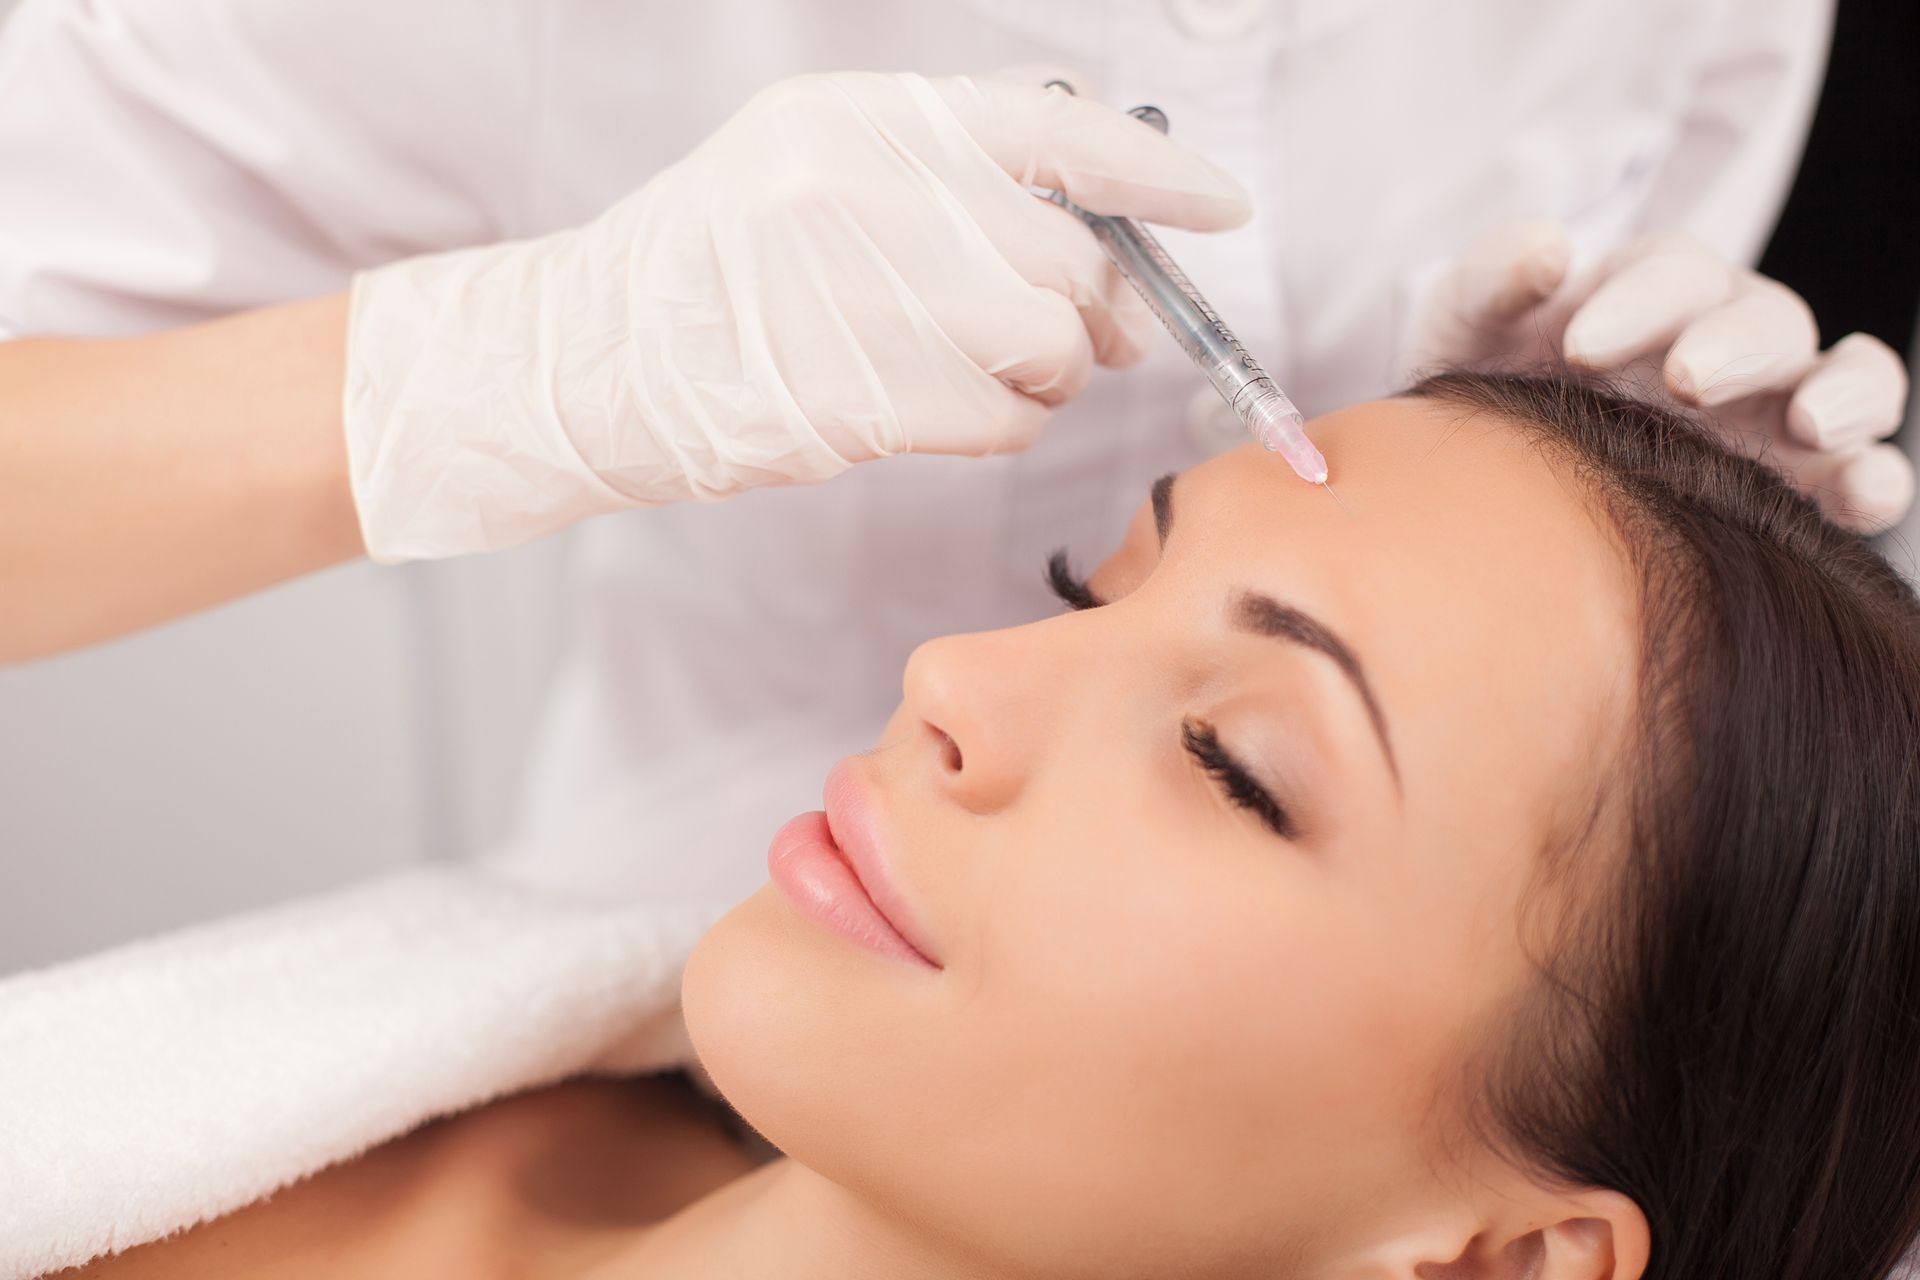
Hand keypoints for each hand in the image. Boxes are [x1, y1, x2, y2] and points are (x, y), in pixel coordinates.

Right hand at [342, 71, 1246, 559]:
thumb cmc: (723, 260)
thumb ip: (952, 156)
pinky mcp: (865, 397)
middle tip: (1069, 332)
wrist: (602, 356)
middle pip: (1073, 260)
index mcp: (876, 117)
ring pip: (1052, 346)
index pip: (1062, 132)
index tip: (1221, 208)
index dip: (1160, 177)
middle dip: (1092, 309)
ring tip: (975, 367)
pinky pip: (1007, 420)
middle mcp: (877, 193)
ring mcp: (870, 297)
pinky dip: (999, 424)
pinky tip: (940, 407)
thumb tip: (1104, 199)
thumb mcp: (818, 153)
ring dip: (1042, 372)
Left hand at [1405, 222, 1912, 531]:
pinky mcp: (1800, 486)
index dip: (1640, 300)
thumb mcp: (1467, 327)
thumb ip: (1491, 280)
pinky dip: (1877, 479)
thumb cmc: (1486, 381)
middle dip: (1733, 345)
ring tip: (1807, 424)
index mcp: (1657, 291)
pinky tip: (1859, 496)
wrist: (1482, 470)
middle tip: (1682, 381)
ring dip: (1845, 395)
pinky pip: (1864, 473)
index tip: (1580, 346)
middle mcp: (1730, 341)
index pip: (1675, 272)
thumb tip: (1545, 250)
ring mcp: (1774, 411)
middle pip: (1768, 320)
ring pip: (1849, 380)